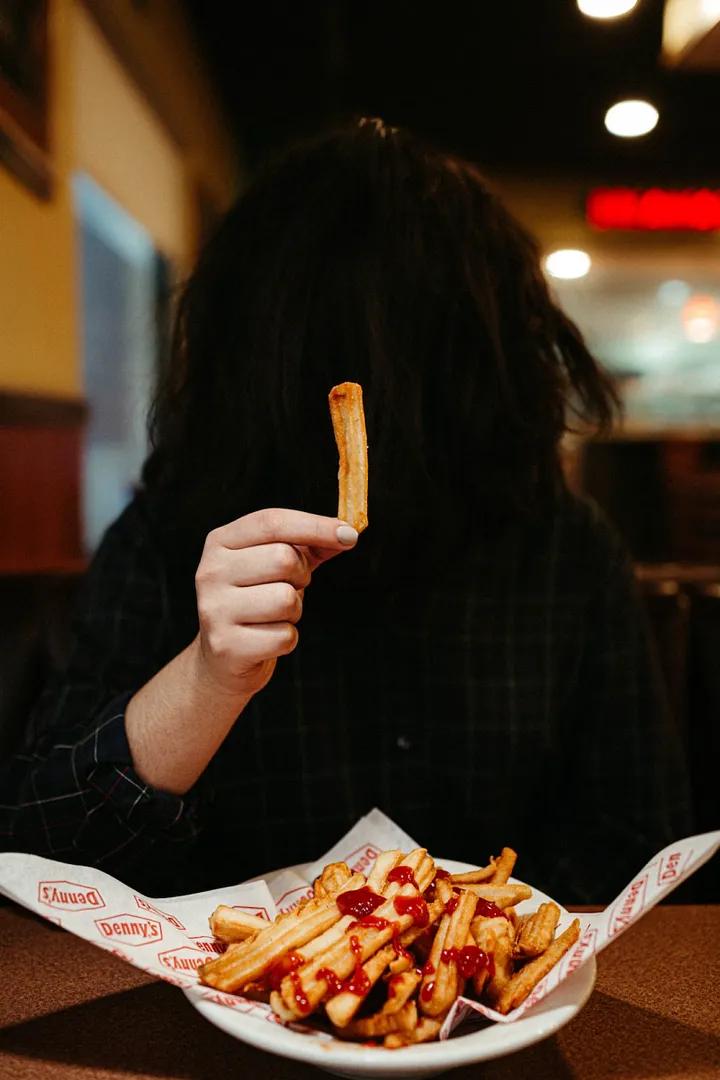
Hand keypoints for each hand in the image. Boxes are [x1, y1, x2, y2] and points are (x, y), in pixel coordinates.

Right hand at [193, 508, 357, 697]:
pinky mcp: (226, 645)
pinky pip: (284, 636)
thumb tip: (346, 534)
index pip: (271, 522)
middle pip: (283, 559)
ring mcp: (214, 609)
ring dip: (294, 610)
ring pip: (286, 599)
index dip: (315, 525)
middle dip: (301, 576)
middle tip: (289, 587)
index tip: (349, 534)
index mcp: (220, 542)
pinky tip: (266, 638)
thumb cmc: (256, 601)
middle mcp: (210, 572)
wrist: (224, 658)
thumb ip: (309, 545)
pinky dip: (287, 638)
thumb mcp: (276, 565)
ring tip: (274, 615)